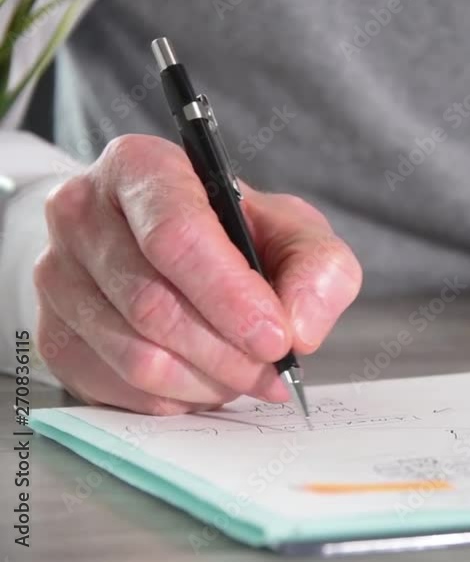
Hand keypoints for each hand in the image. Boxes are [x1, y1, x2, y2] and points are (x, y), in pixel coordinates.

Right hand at [34, 134, 361, 413]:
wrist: (175, 253)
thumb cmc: (236, 236)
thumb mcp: (295, 232)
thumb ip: (318, 269)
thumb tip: (299, 327)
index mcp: (140, 168)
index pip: (175, 235)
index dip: (230, 296)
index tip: (276, 337)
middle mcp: (82, 214)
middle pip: (153, 304)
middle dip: (228, 352)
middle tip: (273, 370)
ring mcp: (57, 277)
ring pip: (136, 356)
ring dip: (206, 380)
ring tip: (244, 375)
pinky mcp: (54, 335)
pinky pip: (117, 389)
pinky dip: (176, 398)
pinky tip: (204, 380)